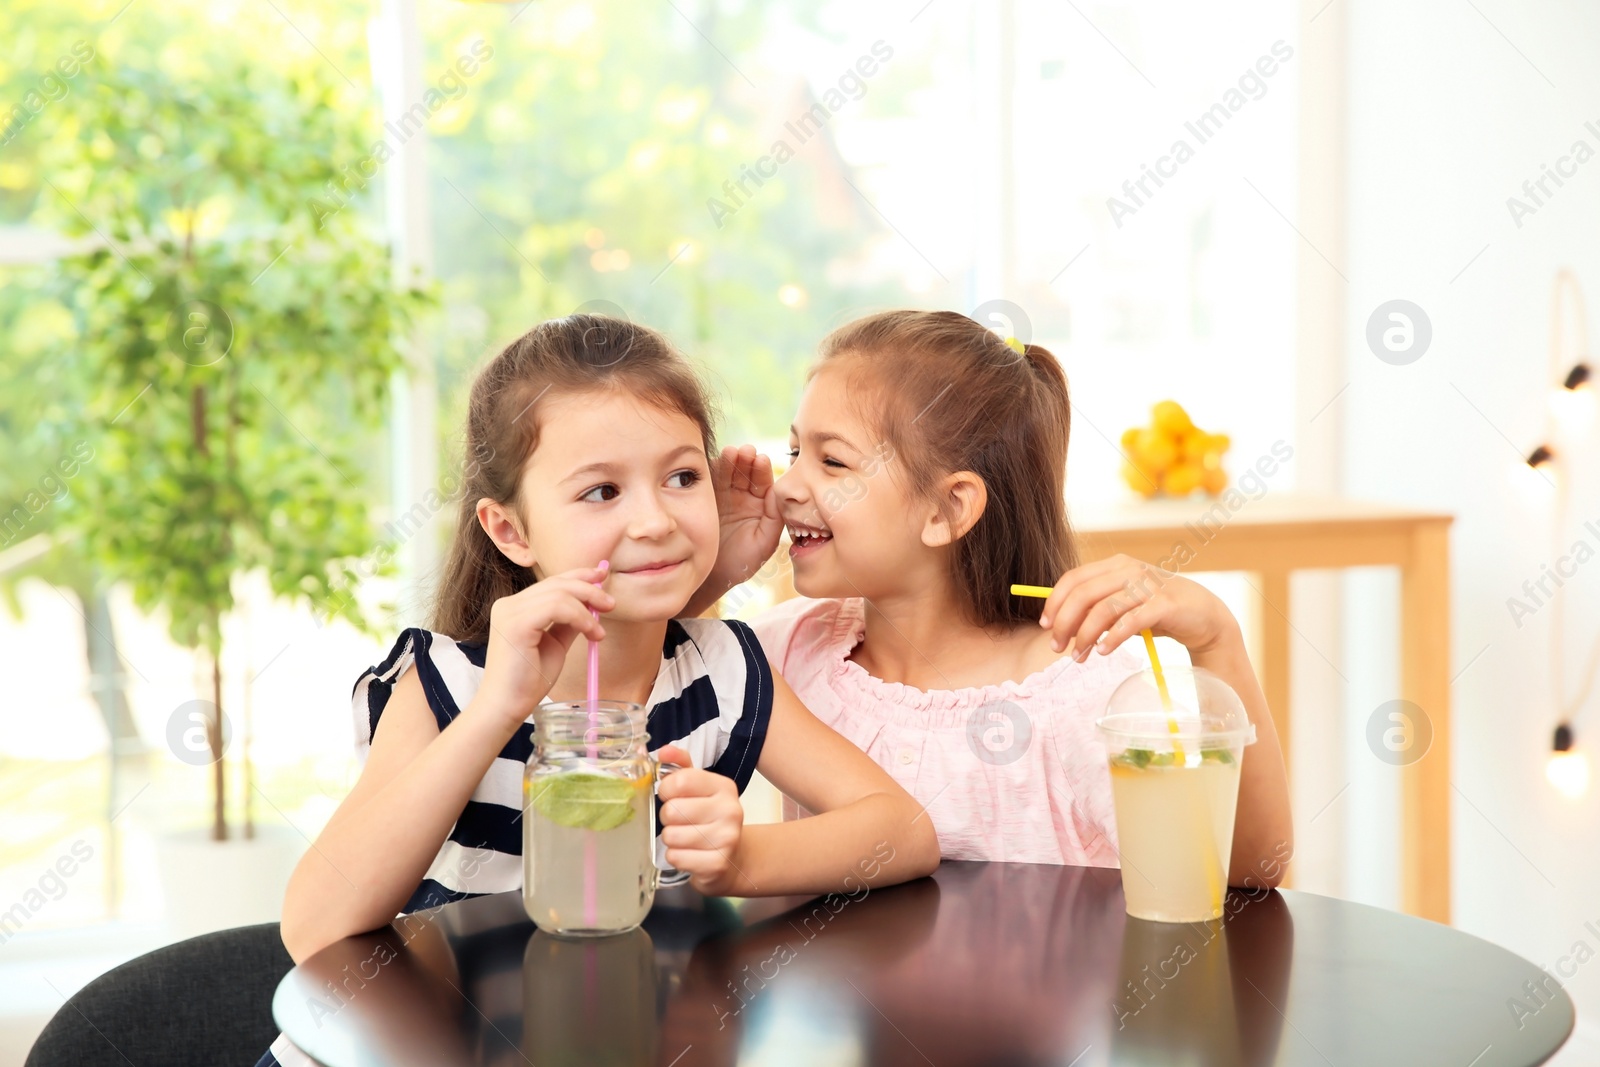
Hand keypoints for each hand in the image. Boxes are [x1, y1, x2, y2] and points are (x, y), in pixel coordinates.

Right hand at [472, 567, 612, 731]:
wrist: (507, 707)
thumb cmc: (528, 681)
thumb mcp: (555, 645)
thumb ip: (568, 624)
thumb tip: (591, 606)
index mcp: (515, 607)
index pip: (551, 582)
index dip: (578, 576)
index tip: (602, 577)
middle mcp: (509, 604)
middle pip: (556, 583)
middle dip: (588, 589)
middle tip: (610, 603)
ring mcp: (509, 612)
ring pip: (559, 594)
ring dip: (587, 609)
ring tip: (598, 632)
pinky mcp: (515, 623)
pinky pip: (555, 608)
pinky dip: (579, 617)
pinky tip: (590, 632)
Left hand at [655, 744, 744, 895]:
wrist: (735, 856)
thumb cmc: (709, 817)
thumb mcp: (698, 788)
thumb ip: (680, 766)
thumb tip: (664, 751)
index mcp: (724, 787)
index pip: (679, 780)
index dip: (666, 789)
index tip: (672, 796)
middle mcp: (730, 810)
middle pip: (672, 810)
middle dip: (668, 818)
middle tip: (680, 821)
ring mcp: (726, 839)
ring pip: (671, 836)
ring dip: (671, 839)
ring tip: (686, 838)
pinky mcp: (718, 864)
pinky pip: (676, 857)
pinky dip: (677, 857)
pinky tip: (690, 854)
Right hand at [710, 443, 781, 587]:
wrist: (710, 576)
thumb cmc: (741, 563)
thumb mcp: (764, 544)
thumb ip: (774, 520)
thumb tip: (777, 493)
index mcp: (761, 505)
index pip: (764, 482)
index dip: (762, 470)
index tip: (761, 459)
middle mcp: (743, 497)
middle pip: (746, 473)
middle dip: (746, 461)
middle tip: (746, 451)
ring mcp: (723, 496)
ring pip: (727, 473)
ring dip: (729, 461)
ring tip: (731, 452)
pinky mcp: (704, 498)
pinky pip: (708, 481)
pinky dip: (710, 471)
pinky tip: (712, 463)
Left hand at [1036, 554, 1238, 661]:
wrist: (1204, 616)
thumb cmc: (1156, 611)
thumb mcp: (1122, 606)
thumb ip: (1095, 610)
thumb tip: (1059, 627)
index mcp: (1115, 565)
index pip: (1073, 578)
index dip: (1055, 602)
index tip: (1045, 625)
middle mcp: (1130, 569)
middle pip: (1083, 594)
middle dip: (1064, 623)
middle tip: (1057, 647)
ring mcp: (1148, 584)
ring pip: (1103, 609)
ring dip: (1085, 636)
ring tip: (1079, 656)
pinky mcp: (1165, 603)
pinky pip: (1130, 620)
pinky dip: (1112, 638)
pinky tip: (1103, 651)